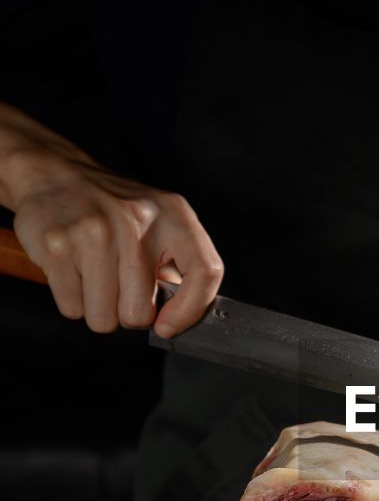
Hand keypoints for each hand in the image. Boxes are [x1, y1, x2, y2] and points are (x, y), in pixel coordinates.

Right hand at [7, 141, 222, 337]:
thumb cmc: (112, 208)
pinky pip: (72, 309)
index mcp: (173, 214)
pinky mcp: (57, 245)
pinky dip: (73, 300)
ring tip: (94, 276)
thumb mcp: (158, 223)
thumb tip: (180, 318)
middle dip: (127, 313)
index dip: (190, 311)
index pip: (206, 272)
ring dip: (98, 309)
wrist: (52, 174)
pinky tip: (74, 270)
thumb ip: (179, 267)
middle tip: (119, 287)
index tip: (168, 326)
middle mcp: (135, 221)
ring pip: (104, 319)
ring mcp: (94, 232)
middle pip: (139, 313)